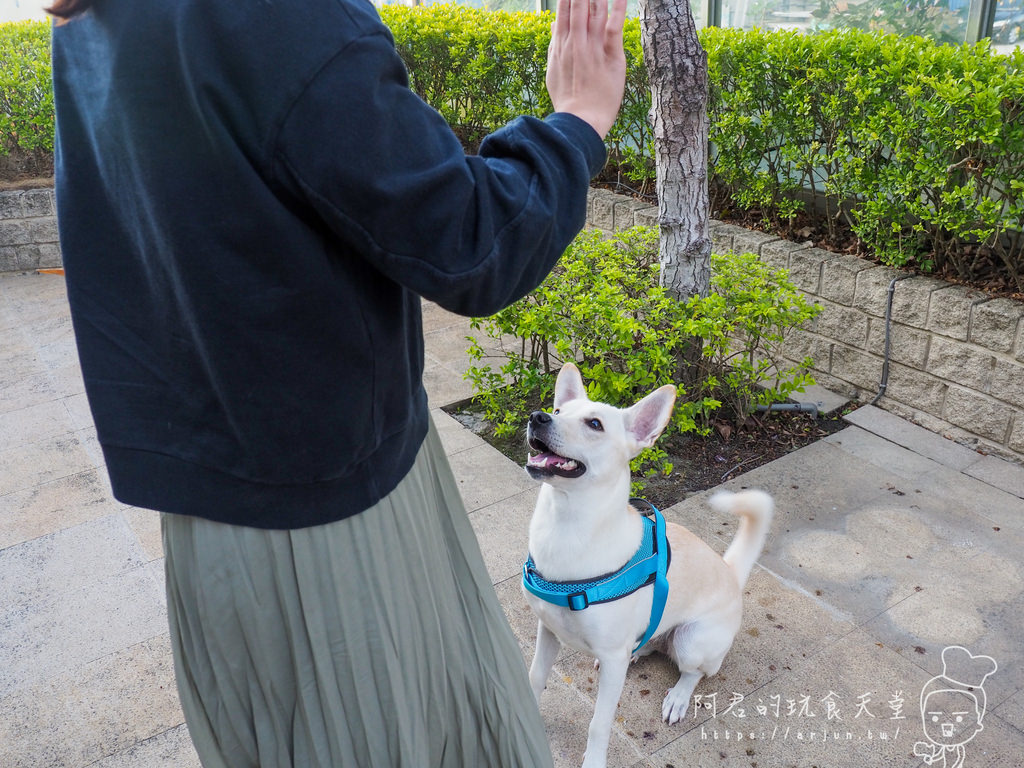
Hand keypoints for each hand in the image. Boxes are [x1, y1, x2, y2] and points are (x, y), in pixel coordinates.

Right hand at [545, 0, 627, 138]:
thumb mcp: (554, 72)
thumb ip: (555, 45)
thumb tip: (555, 24)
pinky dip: (617, 6)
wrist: (580, 121)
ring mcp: (592, 47)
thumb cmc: (569, 100)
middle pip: (577, 3)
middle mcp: (575, 41)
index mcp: (561, 45)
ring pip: (594, 9)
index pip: (563, 9)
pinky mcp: (609, 55)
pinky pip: (614, 24)